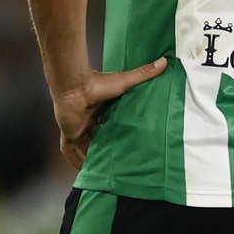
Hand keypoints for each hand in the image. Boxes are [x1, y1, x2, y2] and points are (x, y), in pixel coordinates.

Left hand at [53, 58, 168, 169]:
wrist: (75, 87)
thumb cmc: (98, 83)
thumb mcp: (126, 81)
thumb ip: (144, 73)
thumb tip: (164, 62)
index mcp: (100, 108)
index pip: (107, 121)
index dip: (114, 130)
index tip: (125, 138)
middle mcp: (88, 119)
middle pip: (96, 136)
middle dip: (104, 146)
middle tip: (117, 158)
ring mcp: (77, 127)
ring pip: (84, 146)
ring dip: (91, 156)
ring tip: (103, 169)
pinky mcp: (69, 135)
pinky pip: (70, 152)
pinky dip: (75, 160)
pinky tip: (84, 171)